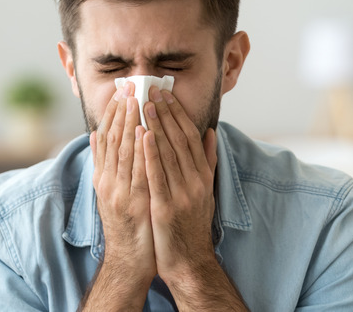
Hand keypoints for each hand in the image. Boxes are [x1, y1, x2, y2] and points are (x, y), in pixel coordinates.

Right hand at [82, 83, 154, 308]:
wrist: (129, 262)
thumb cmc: (126, 226)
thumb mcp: (110, 193)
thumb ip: (104, 165)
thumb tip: (96, 136)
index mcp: (104, 178)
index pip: (107, 139)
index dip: (113, 114)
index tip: (121, 92)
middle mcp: (108, 183)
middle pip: (113, 141)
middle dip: (121, 112)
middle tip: (129, 87)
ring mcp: (119, 193)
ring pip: (124, 152)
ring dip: (130, 124)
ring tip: (136, 100)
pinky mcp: (134, 204)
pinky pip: (138, 172)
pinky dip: (140, 151)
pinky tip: (145, 132)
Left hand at [141, 86, 217, 280]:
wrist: (188, 262)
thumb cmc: (192, 225)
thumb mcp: (205, 190)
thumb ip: (207, 161)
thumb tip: (211, 132)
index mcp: (203, 175)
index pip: (190, 136)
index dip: (177, 113)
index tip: (165, 93)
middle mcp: (195, 181)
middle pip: (179, 139)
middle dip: (164, 112)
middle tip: (151, 89)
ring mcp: (182, 194)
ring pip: (168, 153)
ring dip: (156, 126)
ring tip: (144, 103)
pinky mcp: (167, 208)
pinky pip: (157, 176)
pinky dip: (150, 154)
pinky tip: (142, 136)